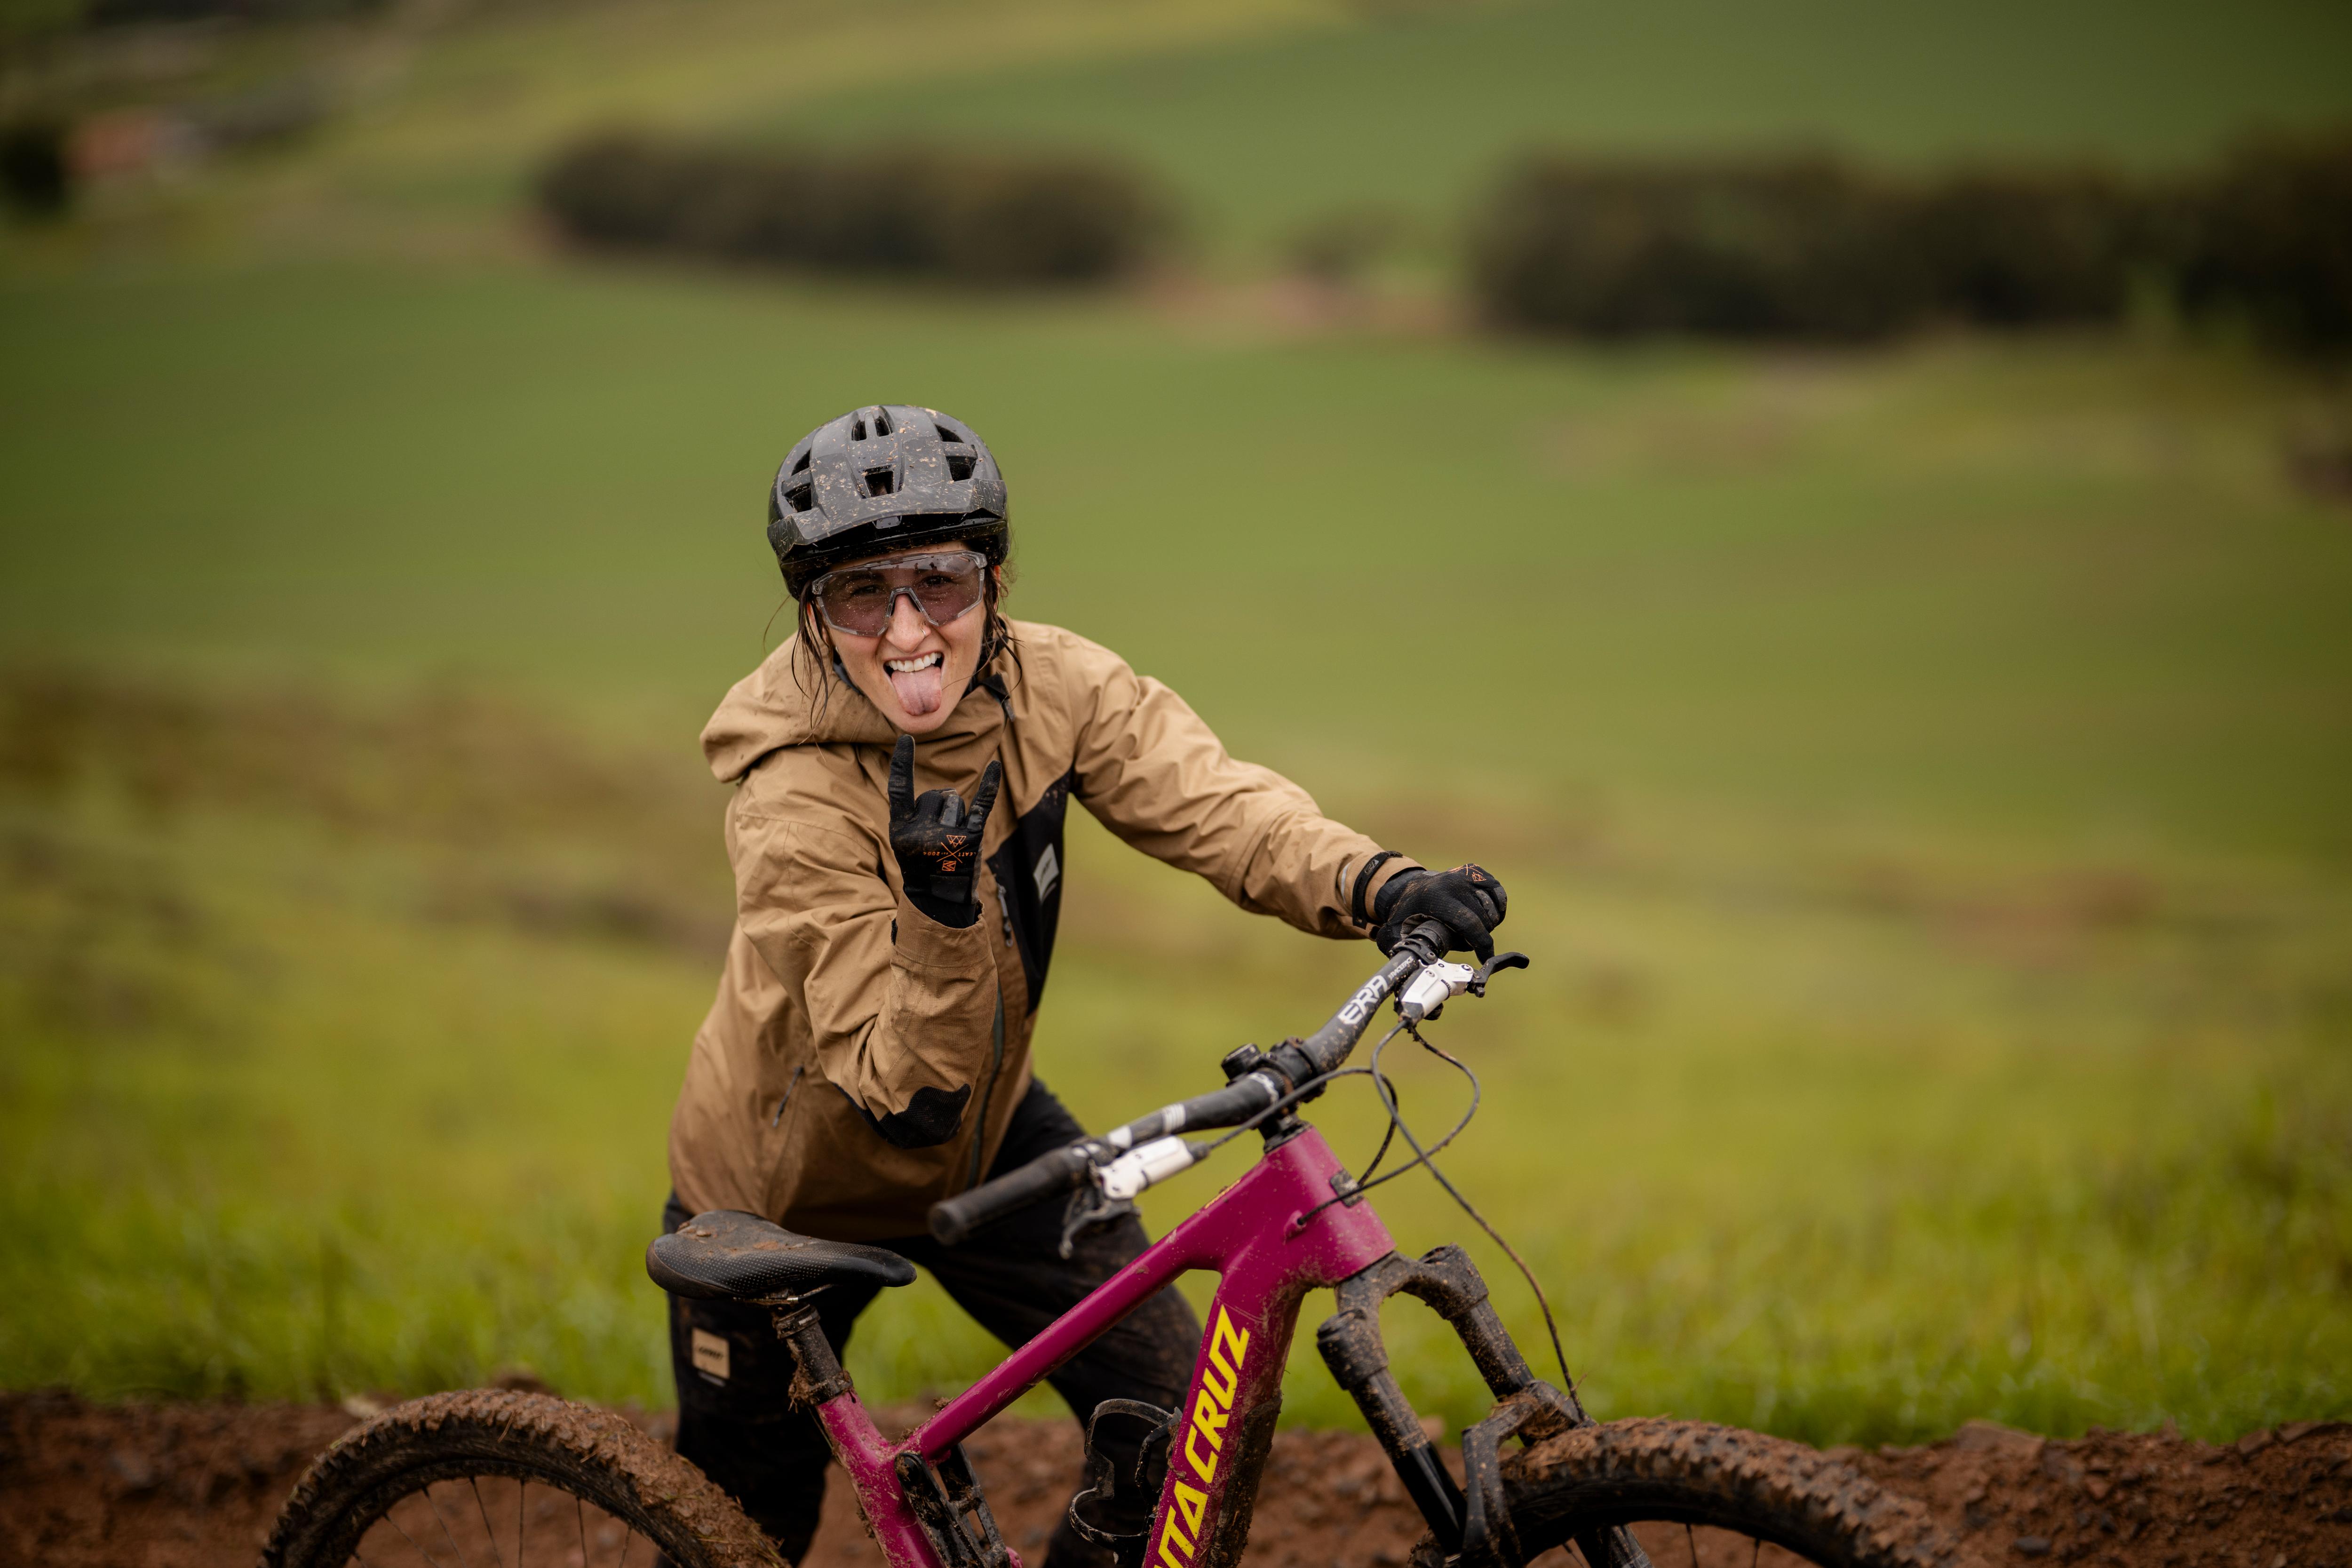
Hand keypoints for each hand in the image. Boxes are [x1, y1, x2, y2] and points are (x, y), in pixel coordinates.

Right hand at [888, 734, 1001, 928]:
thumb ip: (917, 816)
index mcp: (900, 832)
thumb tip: (947, 794)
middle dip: (940, 807)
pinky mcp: (971, 840)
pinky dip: (990, 785)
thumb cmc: (923, 866)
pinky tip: (995, 766)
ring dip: (957, 814)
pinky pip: (982, 804)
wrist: (940, 902)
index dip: (902, 764)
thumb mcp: (907, 843)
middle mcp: (921, 833)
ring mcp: (947, 836)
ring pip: (955, 800)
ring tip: (953, 841)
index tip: (907, 738)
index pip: (899, 790)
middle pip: (935, 795)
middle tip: (939, 838)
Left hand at [1373, 863, 1506, 961]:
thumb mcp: (1395, 931)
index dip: (1481, 945)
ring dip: (1488, 923)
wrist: (1410, 887)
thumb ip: (1400, 949)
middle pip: (1483, 919)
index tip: (1485, 959)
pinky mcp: (1477, 872)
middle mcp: (1454, 883)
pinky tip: (1486, 916)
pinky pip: (1498, 894)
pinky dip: (1498, 907)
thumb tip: (1410, 968)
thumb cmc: (1406, 913)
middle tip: (1465, 941)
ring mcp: (1467, 875)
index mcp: (1436, 897)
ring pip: (1492, 909)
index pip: (1468, 923)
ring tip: (1470, 929)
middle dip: (1479, 936)